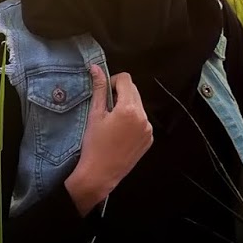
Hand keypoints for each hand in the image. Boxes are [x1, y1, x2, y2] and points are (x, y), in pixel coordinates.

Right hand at [63, 67, 152, 213]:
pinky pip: (142, 120)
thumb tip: (96, 68)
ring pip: (138, 105)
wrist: (100, 174)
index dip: (113, 81)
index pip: (126, 80)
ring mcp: (148, 129)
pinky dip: (132, 120)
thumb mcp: (95, 114)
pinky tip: (119, 132)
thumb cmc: (94, 144)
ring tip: (112, 121)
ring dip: (126, 106)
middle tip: (106, 107)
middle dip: (120, 93)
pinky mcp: (149, 139)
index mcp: (129, 109)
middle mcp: (143, 117)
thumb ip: (99, 89)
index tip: (104, 93)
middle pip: (134, 91)